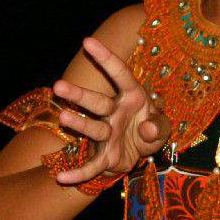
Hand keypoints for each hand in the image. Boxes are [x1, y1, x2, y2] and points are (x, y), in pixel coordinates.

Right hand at [50, 36, 172, 184]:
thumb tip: (147, 128)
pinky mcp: (106, 158)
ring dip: (79, 124)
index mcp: (132, 97)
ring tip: (63, 116)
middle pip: (97, 102)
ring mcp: (108, 135)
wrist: (140, 153)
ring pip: (93, 129)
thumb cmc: (149, 129)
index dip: (105, 58)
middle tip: (58, 86)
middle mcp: (115, 113)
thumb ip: (159, 125)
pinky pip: (92, 167)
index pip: (120, 74)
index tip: (87, 41)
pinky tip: (61, 178)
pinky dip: (78, 174)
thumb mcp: (162, 126)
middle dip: (79, 95)